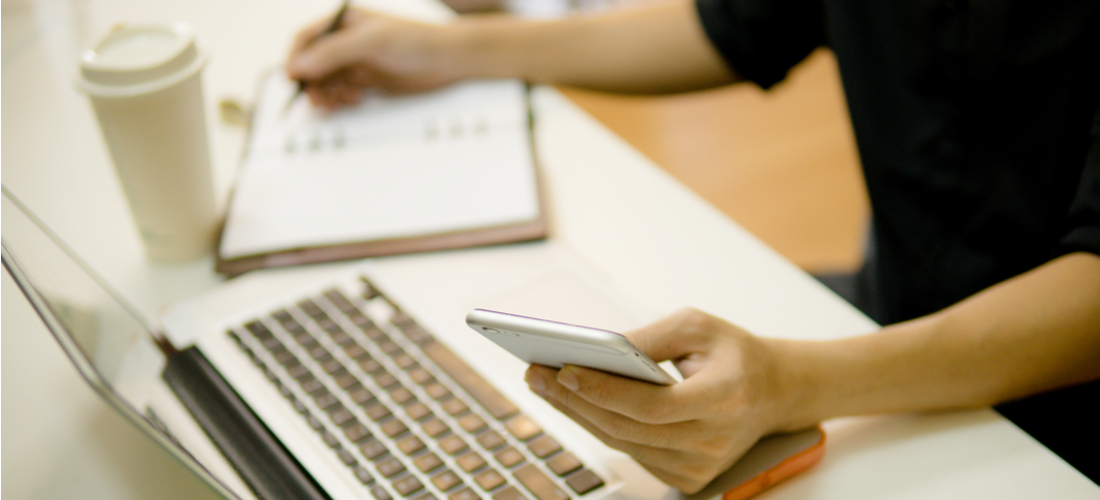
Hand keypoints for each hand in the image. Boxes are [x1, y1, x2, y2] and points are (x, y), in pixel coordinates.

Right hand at [285, 8, 458, 107]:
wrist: (448, 59)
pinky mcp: (368, 81)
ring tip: (338, 100)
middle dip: (312, 82)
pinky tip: (353, 99)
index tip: (293, 79)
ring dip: (327, 93)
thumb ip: (332, 52)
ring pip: (326, 81)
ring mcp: (357, 62)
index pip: (306, 39)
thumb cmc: (416, 39)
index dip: (295, 59)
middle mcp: (347, 42)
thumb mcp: (369, 42)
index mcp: (343, 23)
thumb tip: (299, 65)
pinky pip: (343, 92)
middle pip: (313, 65)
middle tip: (318, 97)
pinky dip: (342, 99)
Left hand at [524, 308, 796, 492]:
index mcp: (725, 398)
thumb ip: (648, 336)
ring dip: (579, 414)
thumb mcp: (697, 326)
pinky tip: (574, 403)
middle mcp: (715, 440)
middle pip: (629, 428)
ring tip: (545, 383)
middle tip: (537, 372)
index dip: (604, 390)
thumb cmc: (734, 353)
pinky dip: (600, 427)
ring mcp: (702, 466)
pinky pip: (633, 452)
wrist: (775, 392)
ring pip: (624, 444)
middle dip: (576, 400)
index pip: (653, 405)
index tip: (563, 368)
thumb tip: (595, 347)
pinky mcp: (689, 478)